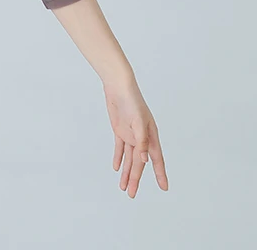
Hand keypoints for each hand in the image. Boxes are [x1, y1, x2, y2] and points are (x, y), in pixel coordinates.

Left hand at [103, 77, 168, 197]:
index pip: (156, 159)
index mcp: (151, 136)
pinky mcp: (120, 130)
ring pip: (129, 158)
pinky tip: (117, 168)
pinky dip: (118, 158)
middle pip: (139, 163)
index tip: (164, 187)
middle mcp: (142, 138)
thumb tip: (144, 160)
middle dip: (135, 178)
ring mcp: (131, 135)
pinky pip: (120, 148)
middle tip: (131, 194)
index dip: (160, 174)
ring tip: (124, 187)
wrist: (118, 86)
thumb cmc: (132, 101)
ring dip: (126, 172)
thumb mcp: (138, 121)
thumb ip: (142, 141)